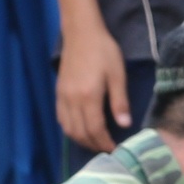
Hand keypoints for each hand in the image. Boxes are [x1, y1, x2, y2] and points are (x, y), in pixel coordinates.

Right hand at [56, 20, 131, 154]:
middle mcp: (72, 100)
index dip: (105, 143)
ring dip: (81, 140)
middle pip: (80, 133)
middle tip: (107, 150)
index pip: (95, 129)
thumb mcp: (117, 75)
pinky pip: (61, 118)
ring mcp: (62, 97)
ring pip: (68, 128)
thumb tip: (125, 124)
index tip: (115, 150)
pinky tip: (81, 130)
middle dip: (94, 145)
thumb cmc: (103, 51)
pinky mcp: (58, 92)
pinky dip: (70, 129)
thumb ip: (120, 101)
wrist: (81, 33)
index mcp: (88, 96)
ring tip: (96, 143)